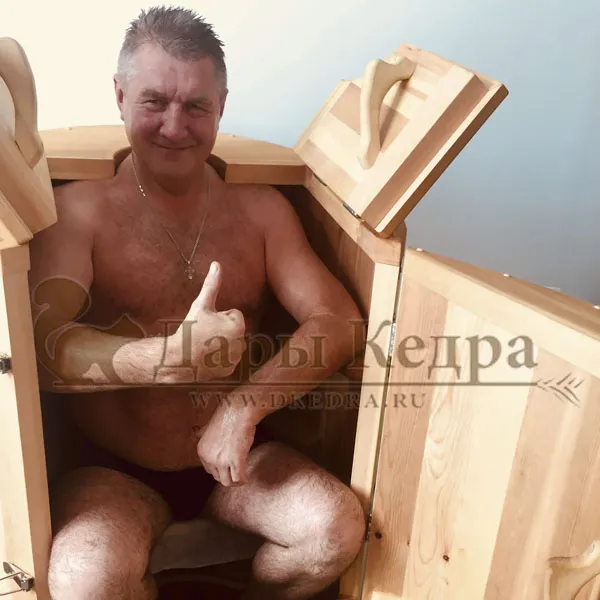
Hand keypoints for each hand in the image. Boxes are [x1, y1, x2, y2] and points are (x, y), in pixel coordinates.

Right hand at [164, 261, 245, 381]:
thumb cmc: (190, 329)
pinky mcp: (230, 370)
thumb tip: (216, 264)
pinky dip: (219, 358)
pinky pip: (227, 358)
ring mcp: (236, 358)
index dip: (219, 316)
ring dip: (222, 343)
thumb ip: (212, 284)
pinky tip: (207, 356)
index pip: (234, 314)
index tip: (208, 323)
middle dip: (222, 330)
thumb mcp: (201, 304)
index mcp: (238, 325)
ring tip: (205, 344)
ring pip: (231, 343)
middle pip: (234, 329)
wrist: (178, 358)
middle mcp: (242, 343)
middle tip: (205, 333)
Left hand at [196, 404, 255, 485]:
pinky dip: (243, 480)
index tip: (227, 468)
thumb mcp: (207, 426)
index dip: (219, 470)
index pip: (209, 470)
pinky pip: (239, 479)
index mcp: (202, 451)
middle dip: (227, 475)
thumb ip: (200, 432)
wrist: (238, 411)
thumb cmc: (227, 415)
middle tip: (235, 472)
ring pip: (227, 482)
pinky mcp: (235, 461)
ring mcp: (221, 461)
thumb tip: (194, 432)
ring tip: (241, 478)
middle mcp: (209, 458)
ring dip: (235, 481)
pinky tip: (247, 478)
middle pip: (217, 477)